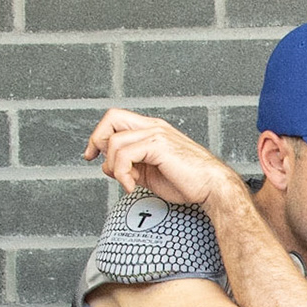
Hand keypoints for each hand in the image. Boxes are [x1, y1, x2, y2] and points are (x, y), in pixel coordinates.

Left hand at [83, 108, 243, 210]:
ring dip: (114, 167)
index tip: (92, 155)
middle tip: (98, 161)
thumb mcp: (151, 174)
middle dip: (97, 140)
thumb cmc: (190, 183)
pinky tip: (131, 185)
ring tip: (127, 182)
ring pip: (115, 142)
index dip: (99, 136)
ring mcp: (157, 134)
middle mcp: (154, 127)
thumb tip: (109, 167)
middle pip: (111, 117)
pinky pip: (125, 155)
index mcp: (153, 130)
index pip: (116, 120)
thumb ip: (131, 166)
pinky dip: (122, 173)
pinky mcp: (158, 145)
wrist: (213, 188)